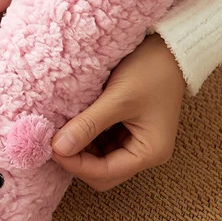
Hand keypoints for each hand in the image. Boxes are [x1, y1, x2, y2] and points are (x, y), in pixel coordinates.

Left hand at [51, 34, 185, 190]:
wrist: (170, 47)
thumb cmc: (151, 71)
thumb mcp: (117, 98)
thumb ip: (88, 124)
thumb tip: (58, 147)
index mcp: (150, 152)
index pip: (105, 173)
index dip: (76, 164)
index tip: (51, 147)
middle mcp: (146, 153)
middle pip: (103, 173)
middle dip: (77, 161)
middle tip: (53, 142)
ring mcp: (138, 142)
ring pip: (101, 160)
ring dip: (80, 150)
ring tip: (60, 132)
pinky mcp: (129, 130)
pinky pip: (103, 144)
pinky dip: (87, 138)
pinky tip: (73, 125)